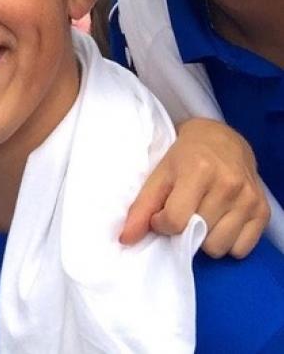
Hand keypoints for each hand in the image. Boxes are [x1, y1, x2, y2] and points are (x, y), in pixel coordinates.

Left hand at [122, 117, 268, 257]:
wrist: (222, 139)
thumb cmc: (185, 156)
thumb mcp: (160, 172)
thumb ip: (142, 206)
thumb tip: (125, 238)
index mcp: (198, 170)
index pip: (175, 219)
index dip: (162, 224)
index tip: (161, 215)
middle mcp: (228, 184)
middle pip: (199, 236)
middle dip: (186, 230)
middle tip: (184, 211)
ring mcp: (249, 199)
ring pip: (220, 248)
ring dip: (206, 239)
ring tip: (202, 216)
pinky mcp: (263, 211)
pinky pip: (241, 250)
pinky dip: (228, 243)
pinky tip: (220, 221)